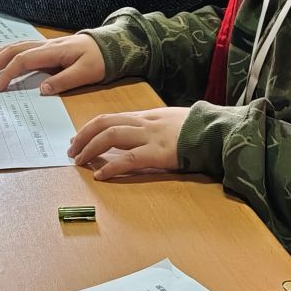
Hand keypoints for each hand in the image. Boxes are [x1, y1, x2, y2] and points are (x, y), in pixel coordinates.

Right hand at [0, 35, 104, 94]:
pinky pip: (24, 46)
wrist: (111, 44)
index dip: (8, 73)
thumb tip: (41, 89)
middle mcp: (46, 45)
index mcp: (53, 52)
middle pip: (14, 50)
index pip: (23, 60)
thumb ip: (63, 81)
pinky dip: (9, 50)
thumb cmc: (100, 60)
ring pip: (17, 45)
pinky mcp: (49, 47)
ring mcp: (47, 44)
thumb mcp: (86, 73)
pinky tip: (2, 54)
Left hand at [69, 107, 189, 179]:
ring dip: (90, 148)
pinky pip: (128, 159)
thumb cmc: (199, 128)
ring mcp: (151, 137)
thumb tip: (136, 135)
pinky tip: (100, 175)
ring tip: (79, 161)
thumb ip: (153, 126)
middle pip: (105, 123)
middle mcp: (145, 123)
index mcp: (147, 115)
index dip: (90, 127)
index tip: (78, 138)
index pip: (111, 117)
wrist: (219, 131)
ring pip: (111, 136)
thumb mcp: (172, 120)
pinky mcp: (159, 153)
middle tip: (72, 150)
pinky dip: (111, 167)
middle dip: (83, 136)